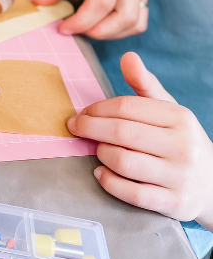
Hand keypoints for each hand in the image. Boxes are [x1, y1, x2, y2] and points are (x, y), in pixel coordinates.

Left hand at [32, 0, 146, 38]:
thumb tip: (40, 2)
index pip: (102, 2)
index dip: (82, 21)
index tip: (64, 27)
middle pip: (127, 17)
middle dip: (100, 32)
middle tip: (75, 29)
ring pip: (137, 22)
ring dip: (112, 33)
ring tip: (87, 27)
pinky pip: (140, 18)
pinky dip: (122, 28)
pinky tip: (101, 22)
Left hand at [68, 53, 212, 226]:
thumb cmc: (179, 142)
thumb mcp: (169, 112)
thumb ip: (145, 86)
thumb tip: (128, 56)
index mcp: (180, 117)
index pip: (126, 107)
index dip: (96, 109)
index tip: (82, 113)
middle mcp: (182, 145)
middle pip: (121, 133)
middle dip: (90, 129)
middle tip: (75, 128)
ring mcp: (179, 176)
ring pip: (123, 161)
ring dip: (100, 155)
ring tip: (97, 151)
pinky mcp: (173, 202)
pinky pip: (131, 192)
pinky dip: (109, 182)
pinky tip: (101, 173)